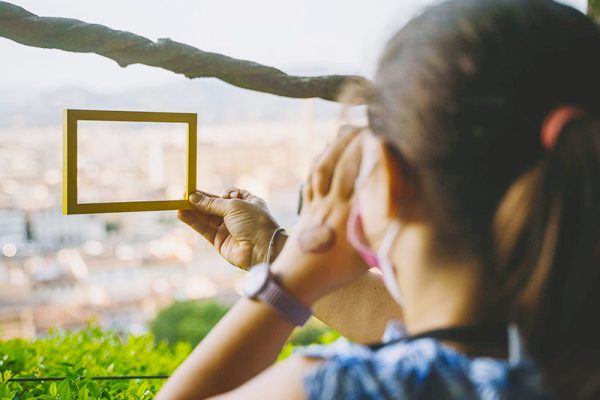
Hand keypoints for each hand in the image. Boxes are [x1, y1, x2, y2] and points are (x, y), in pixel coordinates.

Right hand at [178, 188, 286, 269]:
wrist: (262, 248)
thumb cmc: (254, 222)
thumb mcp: (233, 206)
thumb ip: (212, 203)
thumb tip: (194, 197)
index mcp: (247, 203)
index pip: (227, 195)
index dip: (213, 193)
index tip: (198, 190)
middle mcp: (237, 216)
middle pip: (213, 207)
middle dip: (198, 202)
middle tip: (181, 196)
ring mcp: (229, 229)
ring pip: (206, 218)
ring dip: (192, 212)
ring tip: (177, 205)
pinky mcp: (220, 242)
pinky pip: (204, 230)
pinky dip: (193, 222)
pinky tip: (181, 214)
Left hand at [271, 126, 368, 305]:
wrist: (299, 280)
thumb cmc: (338, 272)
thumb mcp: (366, 255)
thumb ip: (379, 229)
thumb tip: (399, 208)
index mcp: (351, 217)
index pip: (366, 178)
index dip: (375, 155)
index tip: (386, 137)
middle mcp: (333, 204)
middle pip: (344, 165)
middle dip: (357, 141)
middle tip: (369, 124)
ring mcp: (316, 203)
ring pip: (325, 167)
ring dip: (337, 146)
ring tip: (349, 130)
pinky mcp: (305, 206)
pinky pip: (311, 177)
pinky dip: (320, 160)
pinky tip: (327, 151)